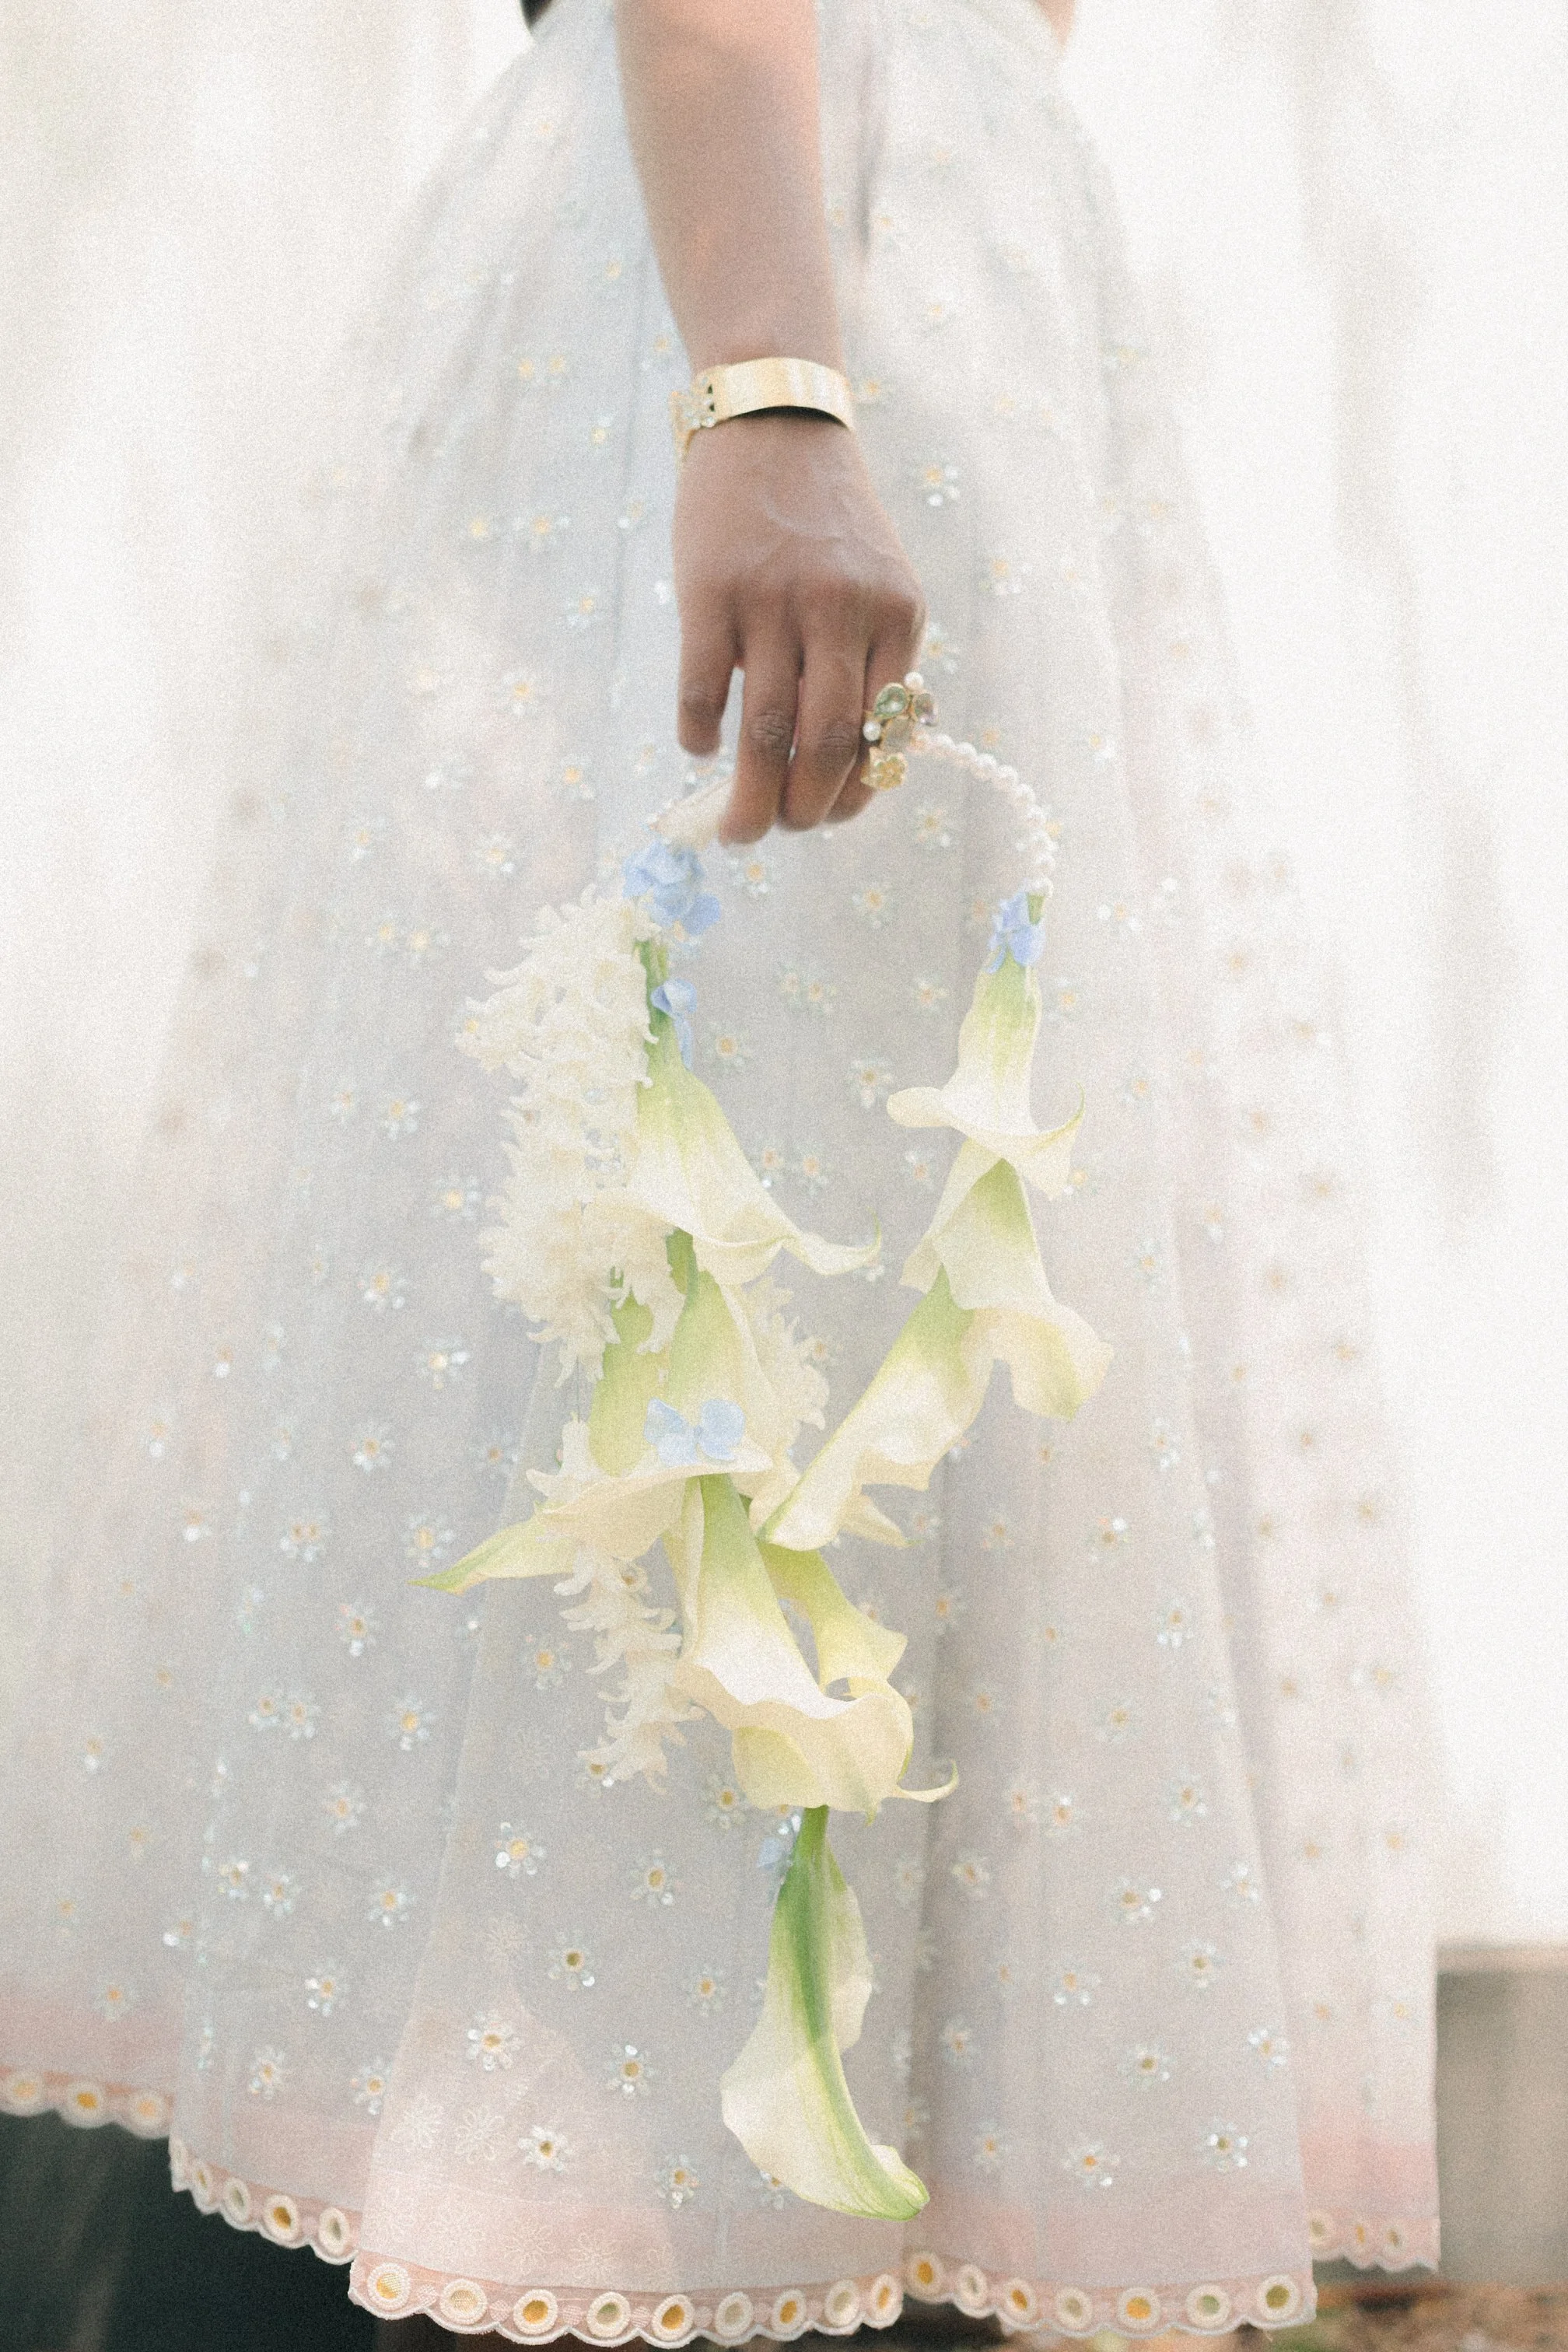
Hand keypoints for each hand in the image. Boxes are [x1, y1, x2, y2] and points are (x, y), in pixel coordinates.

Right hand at [672, 411, 925, 842]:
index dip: (854, 794)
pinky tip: (698, 750)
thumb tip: (870, 767)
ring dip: (746, 799)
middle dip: (800, 813)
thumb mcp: (880, 584)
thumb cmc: (826, 524)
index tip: (830, 819)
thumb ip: (880, 664)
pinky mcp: (709, 592)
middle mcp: (840, 609)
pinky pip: (704, 692)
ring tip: (735, 831)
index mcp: (897, 615)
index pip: (879, 734)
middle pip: (821, 747)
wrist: (774, 425)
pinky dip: (700, 737)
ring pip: (763, 733)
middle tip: (775, 836)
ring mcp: (772, 600)